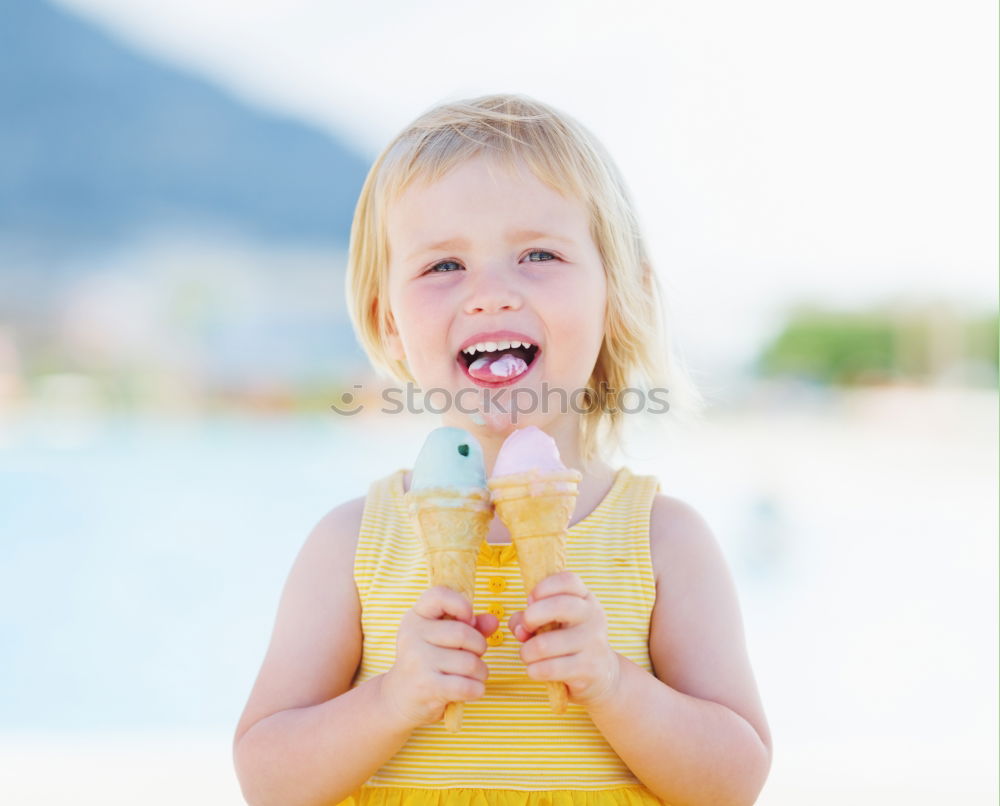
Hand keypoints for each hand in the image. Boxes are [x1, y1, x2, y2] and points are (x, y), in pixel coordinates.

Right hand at [381, 586, 498, 727]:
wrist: (398, 699)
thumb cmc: (427, 663)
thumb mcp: (443, 639)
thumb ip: (470, 626)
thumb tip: (493, 621)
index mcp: (416, 617)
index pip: (439, 594)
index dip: (461, 605)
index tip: (468, 620)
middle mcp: (413, 635)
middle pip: (463, 633)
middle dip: (479, 647)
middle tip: (475, 655)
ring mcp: (418, 661)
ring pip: (469, 662)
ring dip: (481, 672)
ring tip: (474, 676)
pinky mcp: (426, 686)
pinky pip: (466, 686)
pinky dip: (477, 689)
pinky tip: (472, 690)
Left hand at [509, 571, 620, 707]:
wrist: (601, 673)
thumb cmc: (567, 641)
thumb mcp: (552, 622)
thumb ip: (528, 618)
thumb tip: (520, 629)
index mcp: (585, 598)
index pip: (567, 580)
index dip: (543, 588)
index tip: (530, 601)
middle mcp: (592, 616)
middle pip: (560, 606)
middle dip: (531, 617)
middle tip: (526, 629)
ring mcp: (593, 643)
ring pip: (546, 644)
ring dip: (526, 652)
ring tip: (527, 655)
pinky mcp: (589, 668)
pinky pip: (550, 668)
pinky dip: (533, 670)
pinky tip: (534, 670)